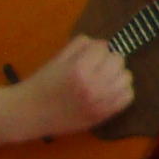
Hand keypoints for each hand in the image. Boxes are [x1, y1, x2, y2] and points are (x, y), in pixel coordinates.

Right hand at [13, 36, 136, 138]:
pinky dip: (122, 90)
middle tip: (95, 67)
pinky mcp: (105, 114)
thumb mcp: (57, 59)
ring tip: (103, 79)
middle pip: (118, 60)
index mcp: (79, 69)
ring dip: (117, 74)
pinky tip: (108, 91)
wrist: (30, 114)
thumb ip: (81, 46)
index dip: (95, 49)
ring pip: (127, 77)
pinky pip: (128, 96)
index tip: (86, 56)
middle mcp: (94, 85)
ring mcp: (102, 102)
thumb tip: (104, 44)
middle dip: (107, 60)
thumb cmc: (41, 84)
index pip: (103, 47)